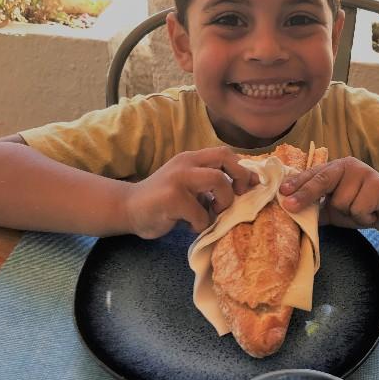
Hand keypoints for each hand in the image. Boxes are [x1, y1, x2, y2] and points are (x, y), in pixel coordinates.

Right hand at [123, 147, 257, 238]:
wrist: (127, 208)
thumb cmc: (162, 201)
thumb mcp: (187, 186)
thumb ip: (208, 184)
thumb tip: (244, 189)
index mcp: (191, 159)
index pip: (225, 153)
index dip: (243, 169)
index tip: (250, 186)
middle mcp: (185, 163)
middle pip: (225, 159)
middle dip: (240, 178)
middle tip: (238, 197)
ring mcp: (178, 179)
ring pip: (218, 181)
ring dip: (223, 202)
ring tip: (212, 214)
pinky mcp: (171, 198)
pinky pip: (200, 213)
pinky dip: (201, 224)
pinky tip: (190, 226)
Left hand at [279, 157, 378, 231]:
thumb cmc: (361, 207)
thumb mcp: (334, 210)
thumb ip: (317, 209)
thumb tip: (291, 213)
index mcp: (336, 168)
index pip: (313, 175)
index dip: (297, 184)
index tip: (282, 193)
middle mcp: (349, 166)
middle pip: (322, 181)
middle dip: (305, 195)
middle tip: (288, 207)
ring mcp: (365, 173)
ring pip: (341, 202)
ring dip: (350, 214)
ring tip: (362, 211)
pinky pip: (358, 209)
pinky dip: (364, 217)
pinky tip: (373, 212)